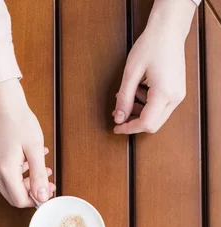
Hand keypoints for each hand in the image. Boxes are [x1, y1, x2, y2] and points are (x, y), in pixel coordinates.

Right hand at [0, 79, 55, 207]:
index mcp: (5, 170)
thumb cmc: (19, 121)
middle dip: (32, 192)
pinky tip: (30, 162)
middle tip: (47, 183)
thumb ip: (39, 175)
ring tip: (43, 170)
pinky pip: (5, 176)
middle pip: (13, 196)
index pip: (19, 200)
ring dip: (27, 183)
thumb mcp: (35, 149)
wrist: (3, 104)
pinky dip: (19, 174)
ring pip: (10, 187)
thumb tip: (43, 196)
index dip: (35, 200)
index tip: (48, 192)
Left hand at [113, 0, 195, 134]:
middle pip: (152, 125)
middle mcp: (175, 98)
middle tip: (119, 113)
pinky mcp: (177, 92)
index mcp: (164, 93)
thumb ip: (124, 98)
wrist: (169, 30)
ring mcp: (178, 95)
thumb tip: (119, 118)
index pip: (145, 123)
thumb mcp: (131, 72)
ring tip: (127, 96)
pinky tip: (139, 91)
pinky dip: (147, 105)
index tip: (116, 127)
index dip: (129, 128)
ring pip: (156, 118)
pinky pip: (161, 108)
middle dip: (134, 122)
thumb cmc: (151, 45)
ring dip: (139, 112)